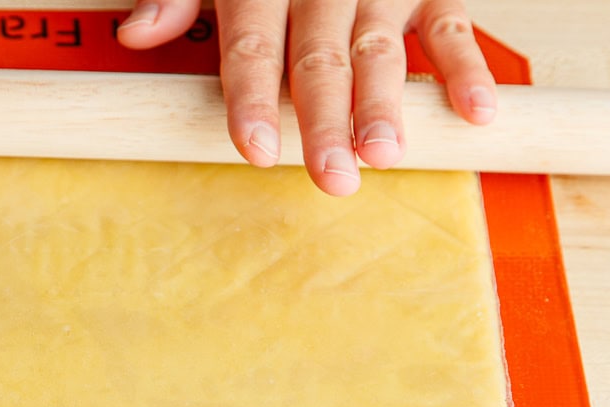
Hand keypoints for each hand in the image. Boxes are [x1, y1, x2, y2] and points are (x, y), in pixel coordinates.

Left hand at [118, 0, 497, 195]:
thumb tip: (136, 33)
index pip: (251, 47)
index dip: (253, 100)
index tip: (256, 148)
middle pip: (319, 60)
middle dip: (324, 122)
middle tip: (331, 178)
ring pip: (381, 48)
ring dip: (385, 103)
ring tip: (384, 154)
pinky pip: (452, 25)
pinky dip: (466, 68)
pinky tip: (474, 112)